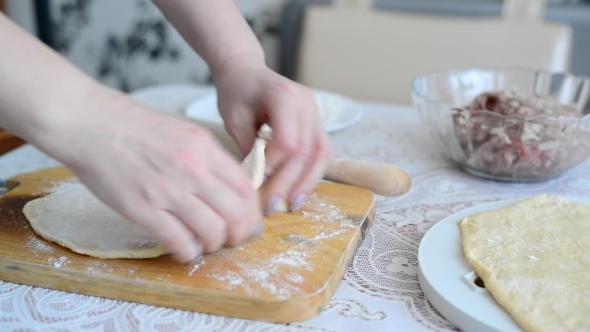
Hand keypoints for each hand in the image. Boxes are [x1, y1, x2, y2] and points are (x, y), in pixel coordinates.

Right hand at [50, 86, 262, 262]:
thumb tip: (227, 186)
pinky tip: (183, 250)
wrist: (87, 122)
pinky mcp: (142, 208)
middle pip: (236, 214)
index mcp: (204, 147)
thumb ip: (207, 157)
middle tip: (231, 240)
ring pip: (212, 231)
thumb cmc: (132, 125)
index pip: (246, 188)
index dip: (251, 211)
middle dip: (240, 234)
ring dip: (214, 245)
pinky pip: (179, 241)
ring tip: (205, 245)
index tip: (247, 221)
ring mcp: (167, 190)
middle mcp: (192, 168)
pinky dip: (187, 252)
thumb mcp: (182, 131)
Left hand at [213, 55, 331, 214]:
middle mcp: (307, 102)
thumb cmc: (236, 91)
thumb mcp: (234, 118)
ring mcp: (315, 111)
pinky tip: (299, 189)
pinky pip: (321, 150)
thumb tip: (259, 182)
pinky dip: (312, 172)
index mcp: (285, 96)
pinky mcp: (316, 121)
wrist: (245, 70)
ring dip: (308, 182)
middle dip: (290, 182)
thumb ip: (249, 147)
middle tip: (272, 206)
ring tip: (292, 204)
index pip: (288, 141)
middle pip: (307, 151)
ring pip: (321, 153)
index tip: (257, 181)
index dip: (274, 166)